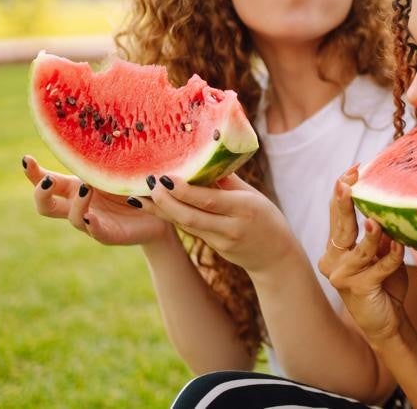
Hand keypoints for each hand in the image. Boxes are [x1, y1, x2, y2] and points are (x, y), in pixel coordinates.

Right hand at [22, 154, 169, 244]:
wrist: (160, 211)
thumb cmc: (134, 184)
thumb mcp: (117, 166)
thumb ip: (104, 155)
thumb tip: (100, 124)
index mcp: (76, 186)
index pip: (47, 181)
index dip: (32, 173)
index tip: (26, 159)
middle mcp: (78, 204)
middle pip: (45, 204)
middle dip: (41, 193)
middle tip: (48, 181)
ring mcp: (91, 221)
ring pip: (71, 217)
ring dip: (76, 203)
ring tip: (87, 188)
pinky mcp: (108, 233)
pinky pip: (95, 230)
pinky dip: (90, 223)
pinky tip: (90, 216)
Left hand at [138, 173, 297, 274]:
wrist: (276, 257)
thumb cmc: (266, 218)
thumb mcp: (253, 196)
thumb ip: (228, 181)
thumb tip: (203, 160)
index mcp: (244, 208)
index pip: (209, 200)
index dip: (184, 190)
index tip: (165, 177)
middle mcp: (231, 227)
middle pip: (191, 216)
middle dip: (165, 201)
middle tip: (148, 184)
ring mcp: (221, 241)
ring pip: (185, 225)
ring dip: (161, 211)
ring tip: (140, 197)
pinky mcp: (214, 248)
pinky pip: (190, 230)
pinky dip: (172, 218)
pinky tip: (157, 208)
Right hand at [318, 166, 408, 345]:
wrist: (387, 321)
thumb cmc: (385, 283)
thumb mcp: (382, 251)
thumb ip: (380, 231)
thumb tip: (389, 199)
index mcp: (337, 247)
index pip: (337, 213)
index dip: (343, 191)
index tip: (353, 170)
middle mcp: (333, 260)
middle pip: (340, 225)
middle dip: (345, 202)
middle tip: (348, 182)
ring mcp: (342, 276)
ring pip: (359, 249)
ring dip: (371, 235)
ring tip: (376, 221)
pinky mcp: (358, 290)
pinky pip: (378, 269)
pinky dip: (391, 258)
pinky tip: (401, 248)